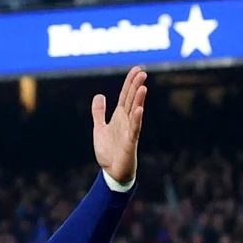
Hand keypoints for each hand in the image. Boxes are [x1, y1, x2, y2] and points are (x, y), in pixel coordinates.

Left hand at [92, 66, 146, 185]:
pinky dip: (136, 119)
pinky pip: (134, 129)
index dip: (130, 82)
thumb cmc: (109, 152)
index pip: (126, 95)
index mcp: (119, 117)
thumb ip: (99, 113)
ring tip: (143, 87)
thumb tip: (99, 95)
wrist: (112, 173)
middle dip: (136, 86)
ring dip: (138, 100)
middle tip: (142, 72)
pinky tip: (139, 110)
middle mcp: (126, 121)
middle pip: (131, 100)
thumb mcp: (99, 128)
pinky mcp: (130, 143)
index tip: (137, 69)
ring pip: (135, 112)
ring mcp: (129, 131)